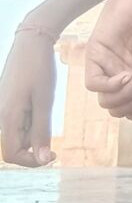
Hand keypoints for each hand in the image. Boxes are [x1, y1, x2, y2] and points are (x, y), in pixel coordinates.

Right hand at [0, 31, 56, 167]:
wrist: (31, 42)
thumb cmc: (39, 69)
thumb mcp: (45, 101)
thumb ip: (41, 132)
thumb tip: (43, 160)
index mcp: (7, 118)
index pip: (12, 155)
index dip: (33, 161)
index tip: (55, 154)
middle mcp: (0, 116)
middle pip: (15, 145)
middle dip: (35, 142)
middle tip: (52, 122)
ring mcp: (2, 108)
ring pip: (18, 132)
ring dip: (34, 129)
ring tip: (45, 104)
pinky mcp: (7, 102)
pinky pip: (17, 120)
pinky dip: (31, 118)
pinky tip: (40, 101)